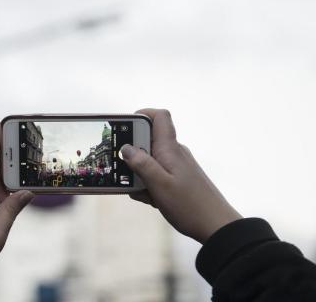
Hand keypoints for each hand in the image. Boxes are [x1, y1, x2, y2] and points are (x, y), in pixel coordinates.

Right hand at [122, 109, 241, 242]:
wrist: (216, 226)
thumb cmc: (189, 206)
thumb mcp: (159, 185)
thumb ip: (141, 164)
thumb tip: (126, 147)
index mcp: (170, 149)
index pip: (159, 117)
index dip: (142, 115)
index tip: (126, 127)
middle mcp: (174, 153)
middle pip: (148, 141)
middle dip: (133, 155)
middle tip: (127, 172)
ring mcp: (177, 166)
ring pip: (150, 161)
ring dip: (139, 174)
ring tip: (142, 192)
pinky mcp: (178, 179)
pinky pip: (156, 175)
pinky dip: (148, 184)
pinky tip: (150, 199)